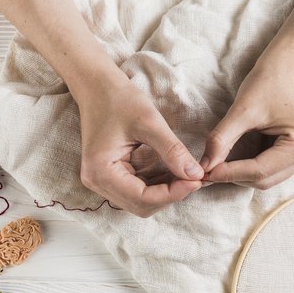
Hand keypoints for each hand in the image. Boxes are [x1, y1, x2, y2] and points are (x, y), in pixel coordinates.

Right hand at [76, 75, 203, 216]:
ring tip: (187, 175)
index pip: (142, 198)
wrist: (97, 86)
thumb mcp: (149, 122)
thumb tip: (196, 175)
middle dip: (170, 195)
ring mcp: (102, 182)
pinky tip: (174, 173)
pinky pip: (137, 190)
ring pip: (141, 201)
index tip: (196, 180)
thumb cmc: (118, 99)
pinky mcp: (110, 177)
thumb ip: (173, 151)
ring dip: (165, 192)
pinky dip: (158, 185)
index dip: (172, 194)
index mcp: (100, 172)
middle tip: (193, 178)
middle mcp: (97, 183)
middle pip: (141, 205)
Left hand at [200, 55, 293, 188]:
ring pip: (266, 179)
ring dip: (241, 174)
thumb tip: (204, 168)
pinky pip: (270, 170)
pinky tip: (235, 160)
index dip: (229, 173)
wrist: (291, 62)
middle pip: (263, 180)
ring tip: (219, 164)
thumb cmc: (271, 79)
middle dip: (234, 176)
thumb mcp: (242, 110)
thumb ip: (221, 140)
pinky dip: (249, 168)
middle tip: (208, 170)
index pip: (258, 171)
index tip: (204, 173)